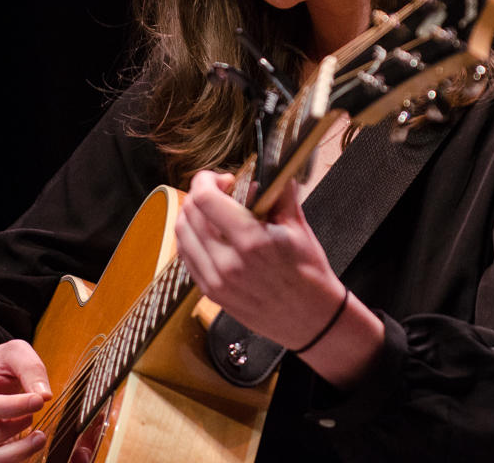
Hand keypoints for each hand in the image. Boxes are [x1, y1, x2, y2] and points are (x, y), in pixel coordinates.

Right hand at [0, 339, 50, 461]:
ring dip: (17, 450)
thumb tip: (44, 395)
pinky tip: (28, 444)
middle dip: (17, 424)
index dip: (12, 407)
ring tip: (38, 436)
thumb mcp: (14, 353)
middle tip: (38, 411)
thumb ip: (30, 368)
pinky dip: (12, 458)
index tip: (39, 401)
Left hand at [173, 170, 345, 350]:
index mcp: (252, 242)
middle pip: (190, 213)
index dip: (206, 180)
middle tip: (218, 192)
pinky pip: (187, 257)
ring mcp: (216, 281)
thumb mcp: (298, 228)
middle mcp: (228, 263)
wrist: (311, 319)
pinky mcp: (212, 294)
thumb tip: (263, 174)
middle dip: (200, 194)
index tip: (220, 178)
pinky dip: (191, 238)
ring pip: (182, 234)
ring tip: (211, 211)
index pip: (206, 199)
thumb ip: (277, 195)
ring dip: (192, 215)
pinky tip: (208, 233)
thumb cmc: (308, 275)